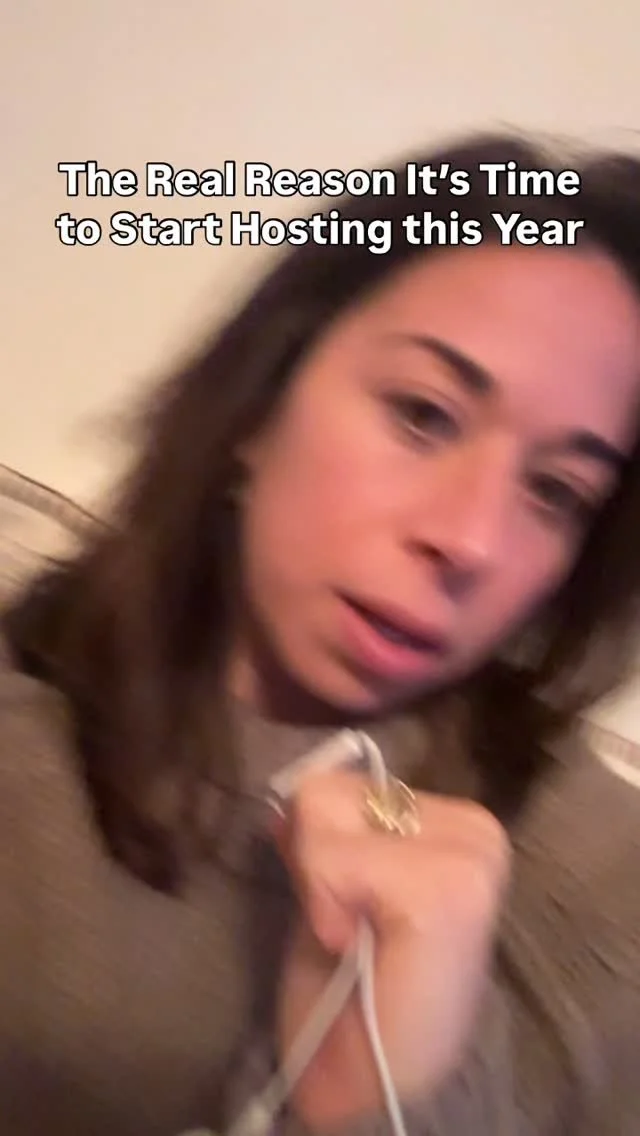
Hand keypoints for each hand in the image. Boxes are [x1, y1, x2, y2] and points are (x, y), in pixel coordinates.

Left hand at [273, 771, 510, 1127]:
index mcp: (455, 825)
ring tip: (353, 936)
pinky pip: (333, 857)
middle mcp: (476, 828)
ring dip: (318, 880)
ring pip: (324, 810)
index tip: (339, 907)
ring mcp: (470, 854)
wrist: (371, 1085)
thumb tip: (287, 794)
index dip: (317, 843)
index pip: (346, 781)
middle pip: (329, 789)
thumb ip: (322, 835)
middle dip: (314, 859)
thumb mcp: (329, 891)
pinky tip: (354, 945)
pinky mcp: (451, 887)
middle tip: (344, 925)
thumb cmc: (351, 997)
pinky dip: (323, 903)